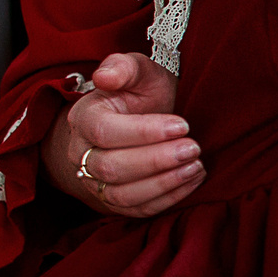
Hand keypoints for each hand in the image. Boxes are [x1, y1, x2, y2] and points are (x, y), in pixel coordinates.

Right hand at [43, 53, 202, 216]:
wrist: (136, 120)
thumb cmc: (140, 93)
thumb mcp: (138, 70)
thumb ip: (124, 66)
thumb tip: (105, 76)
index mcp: (83, 118)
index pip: (105, 131)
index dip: (144, 131)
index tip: (182, 126)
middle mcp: (81, 153)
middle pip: (111, 167)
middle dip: (157, 160)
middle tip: (193, 148)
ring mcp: (94, 181)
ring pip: (122, 194)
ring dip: (163, 184)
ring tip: (196, 166)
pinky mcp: (113, 202)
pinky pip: (137, 209)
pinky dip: (167, 199)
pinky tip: (193, 180)